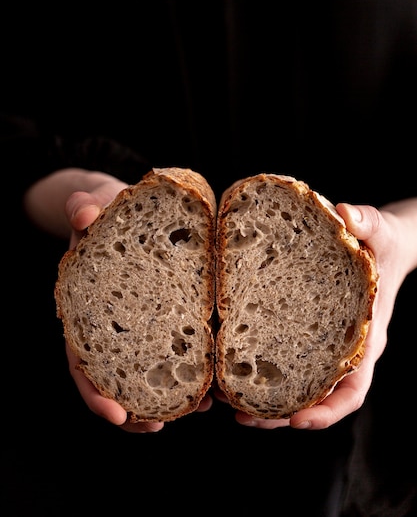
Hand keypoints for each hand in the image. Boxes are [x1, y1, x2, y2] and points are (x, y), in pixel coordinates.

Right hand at [62, 172, 212, 432]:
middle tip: (160, 427)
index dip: (94, 390)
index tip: (116, 414)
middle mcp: (109, 324)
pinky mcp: (164, 312)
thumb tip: (84, 211)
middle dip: (135, 409)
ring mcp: (136, 322)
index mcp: (84, 308)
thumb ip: (85, 206)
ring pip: (146, 370)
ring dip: (169, 395)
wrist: (123, 208)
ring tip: (199, 406)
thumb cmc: (108, 209)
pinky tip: (213, 376)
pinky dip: (190, 365)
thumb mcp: (95, 203)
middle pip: (114, 379)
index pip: (81, 358)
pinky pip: (174, 345)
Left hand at [224, 199, 416, 429]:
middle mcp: (344, 349)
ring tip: (227, 401)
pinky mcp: (306, 329)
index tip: (297, 420)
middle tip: (242, 417)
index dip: (327, 411)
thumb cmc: (382, 242)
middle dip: (280, 414)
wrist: (381, 242)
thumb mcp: (379, 229)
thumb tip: (347, 215)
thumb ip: (367, 222)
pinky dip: (260, 366)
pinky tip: (230, 362)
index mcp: (366, 338)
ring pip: (295, 384)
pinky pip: (284, 356)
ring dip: (264, 399)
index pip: (353, 391)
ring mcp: (325, 343)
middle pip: (315, 398)